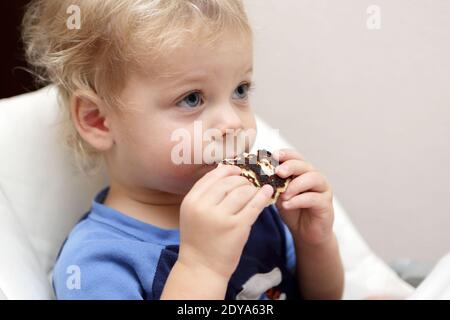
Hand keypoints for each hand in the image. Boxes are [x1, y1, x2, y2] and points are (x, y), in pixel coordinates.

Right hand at [178, 164, 272, 280]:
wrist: (201, 268)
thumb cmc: (199, 239)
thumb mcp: (192, 213)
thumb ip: (205, 194)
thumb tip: (225, 170)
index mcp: (191, 201)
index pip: (212, 176)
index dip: (228, 169)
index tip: (237, 170)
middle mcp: (204, 207)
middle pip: (229, 182)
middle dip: (242, 180)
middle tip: (248, 183)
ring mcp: (221, 217)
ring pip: (243, 191)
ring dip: (252, 189)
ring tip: (255, 191)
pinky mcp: (237, 227)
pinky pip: (254, 205)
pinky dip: (263, 196)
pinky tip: (267, 192)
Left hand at [273, 149, 334, 246]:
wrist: (306, 233)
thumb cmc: (292, 210)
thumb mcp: (279, 194)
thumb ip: (274, 183)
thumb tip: (259, 173)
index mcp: (303, 171)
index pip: (296, 157)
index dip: (286, 154)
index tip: (273, 156)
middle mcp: (315, 177)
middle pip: (305, 165)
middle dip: (290, 166)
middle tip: (278, 172)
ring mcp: (323, 190)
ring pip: (313, 179)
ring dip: (295, 185)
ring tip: (282, 194)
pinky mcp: (326, 204)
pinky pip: (314, 198)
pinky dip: (299, 200)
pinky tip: (287, 205)